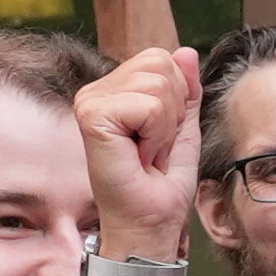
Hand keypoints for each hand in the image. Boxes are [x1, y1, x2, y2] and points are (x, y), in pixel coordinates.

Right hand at [75, 40, 202, 254]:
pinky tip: (139, 155)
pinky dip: (157, 135)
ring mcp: (90, 101)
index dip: (177, 100)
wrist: (150, 223)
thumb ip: (185, 91)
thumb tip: (186, 52)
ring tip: (147, 153)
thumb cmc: (161, 186)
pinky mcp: (92, 115)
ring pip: (158, 83)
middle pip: (161, 64)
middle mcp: (96, 91)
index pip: (162, 59)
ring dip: (165, 127)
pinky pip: (149, 105)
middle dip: (173, 112)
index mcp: (114, 90)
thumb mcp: (183, 129)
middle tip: (154, 147)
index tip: (161, 137)